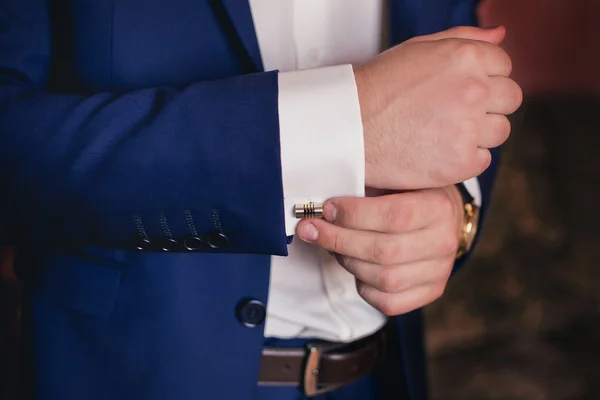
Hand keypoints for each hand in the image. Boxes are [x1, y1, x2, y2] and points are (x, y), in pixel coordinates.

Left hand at [296, 187, 463, 315]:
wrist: (441, 218)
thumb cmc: (408, 194)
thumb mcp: (397, 179)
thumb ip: (367, 188)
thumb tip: (322, 204)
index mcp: (439, 207)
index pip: (395, 216)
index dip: (355, 215)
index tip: (327, 209)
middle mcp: (444, 241)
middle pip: (384, 251)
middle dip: (338, 240)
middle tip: (310, 229)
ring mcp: (439, 272)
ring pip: (384, 279)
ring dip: (347, 261)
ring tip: (331, 246)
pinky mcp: (430, 293)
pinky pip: (388, 302)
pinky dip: (363, 286)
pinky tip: (354, 266)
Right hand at [355, 26, 521, 189]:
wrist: (347, 128)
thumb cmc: (376, 89)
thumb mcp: (418, 49)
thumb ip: (464, 39)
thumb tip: (499, 35)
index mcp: (465, 57)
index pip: (505, 67)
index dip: (483, 79)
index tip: (461, 91)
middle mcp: (474, 90)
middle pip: (510, 99)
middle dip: (488, 105)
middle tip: (454, 112)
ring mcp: (469, 128)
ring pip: (499, 131)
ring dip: (478, 133)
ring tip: (442, 132)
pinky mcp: (460, 163)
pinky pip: (482, 160)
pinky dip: (464, 159)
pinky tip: (437, 150)